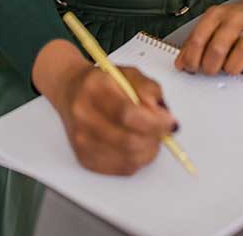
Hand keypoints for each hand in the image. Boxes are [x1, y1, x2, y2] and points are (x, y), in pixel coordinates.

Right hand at [53, 63, 178, 175]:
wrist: (71, 90)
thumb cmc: (103, 81)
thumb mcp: (129, 74)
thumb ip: (149, 90)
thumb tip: (163, 115)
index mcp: (95, 89)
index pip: (128, 114)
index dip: (155, 123)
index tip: (171, 123)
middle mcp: (84, 116)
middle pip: (128, 141)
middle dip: (155, 139)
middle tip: (163, 131)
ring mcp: (82, 140)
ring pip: (128, 159)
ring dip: (148, 151)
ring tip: (151, 137)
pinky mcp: (84, 158)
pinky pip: (121, 169)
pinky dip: (137, 160)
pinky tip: (137, 145)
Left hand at [175, 0, 242, 77]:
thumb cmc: (240, 19)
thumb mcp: (214, 22)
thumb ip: (196, 41)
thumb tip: (181, 63)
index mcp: (218, 14)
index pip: (198, 38)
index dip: (192, 59)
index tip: (192, 68)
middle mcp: (237, 19)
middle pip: (218, 47)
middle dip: (211, 66)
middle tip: (211, 71)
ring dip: (232, 67)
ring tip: (230, 69)